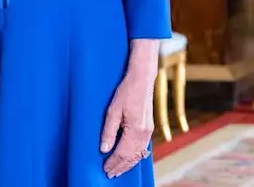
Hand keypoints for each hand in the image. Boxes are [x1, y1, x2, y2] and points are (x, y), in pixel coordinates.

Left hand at [100, 40, 158, 178]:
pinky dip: (135, 156)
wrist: (142, 79)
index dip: (113, 163)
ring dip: (128, 163)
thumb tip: (103, 149)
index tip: (105, 170)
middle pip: (132, 157)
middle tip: (110, 174)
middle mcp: (144, 133)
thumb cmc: (126, 92)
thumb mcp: (112, 110)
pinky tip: (130, 158)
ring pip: (139, 154)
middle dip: (121, 167)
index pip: (122, 153)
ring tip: (118, 170)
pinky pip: (143, 147)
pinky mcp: (149, 127)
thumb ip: (108, 131)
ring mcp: (149, 131)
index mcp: (135, 130)